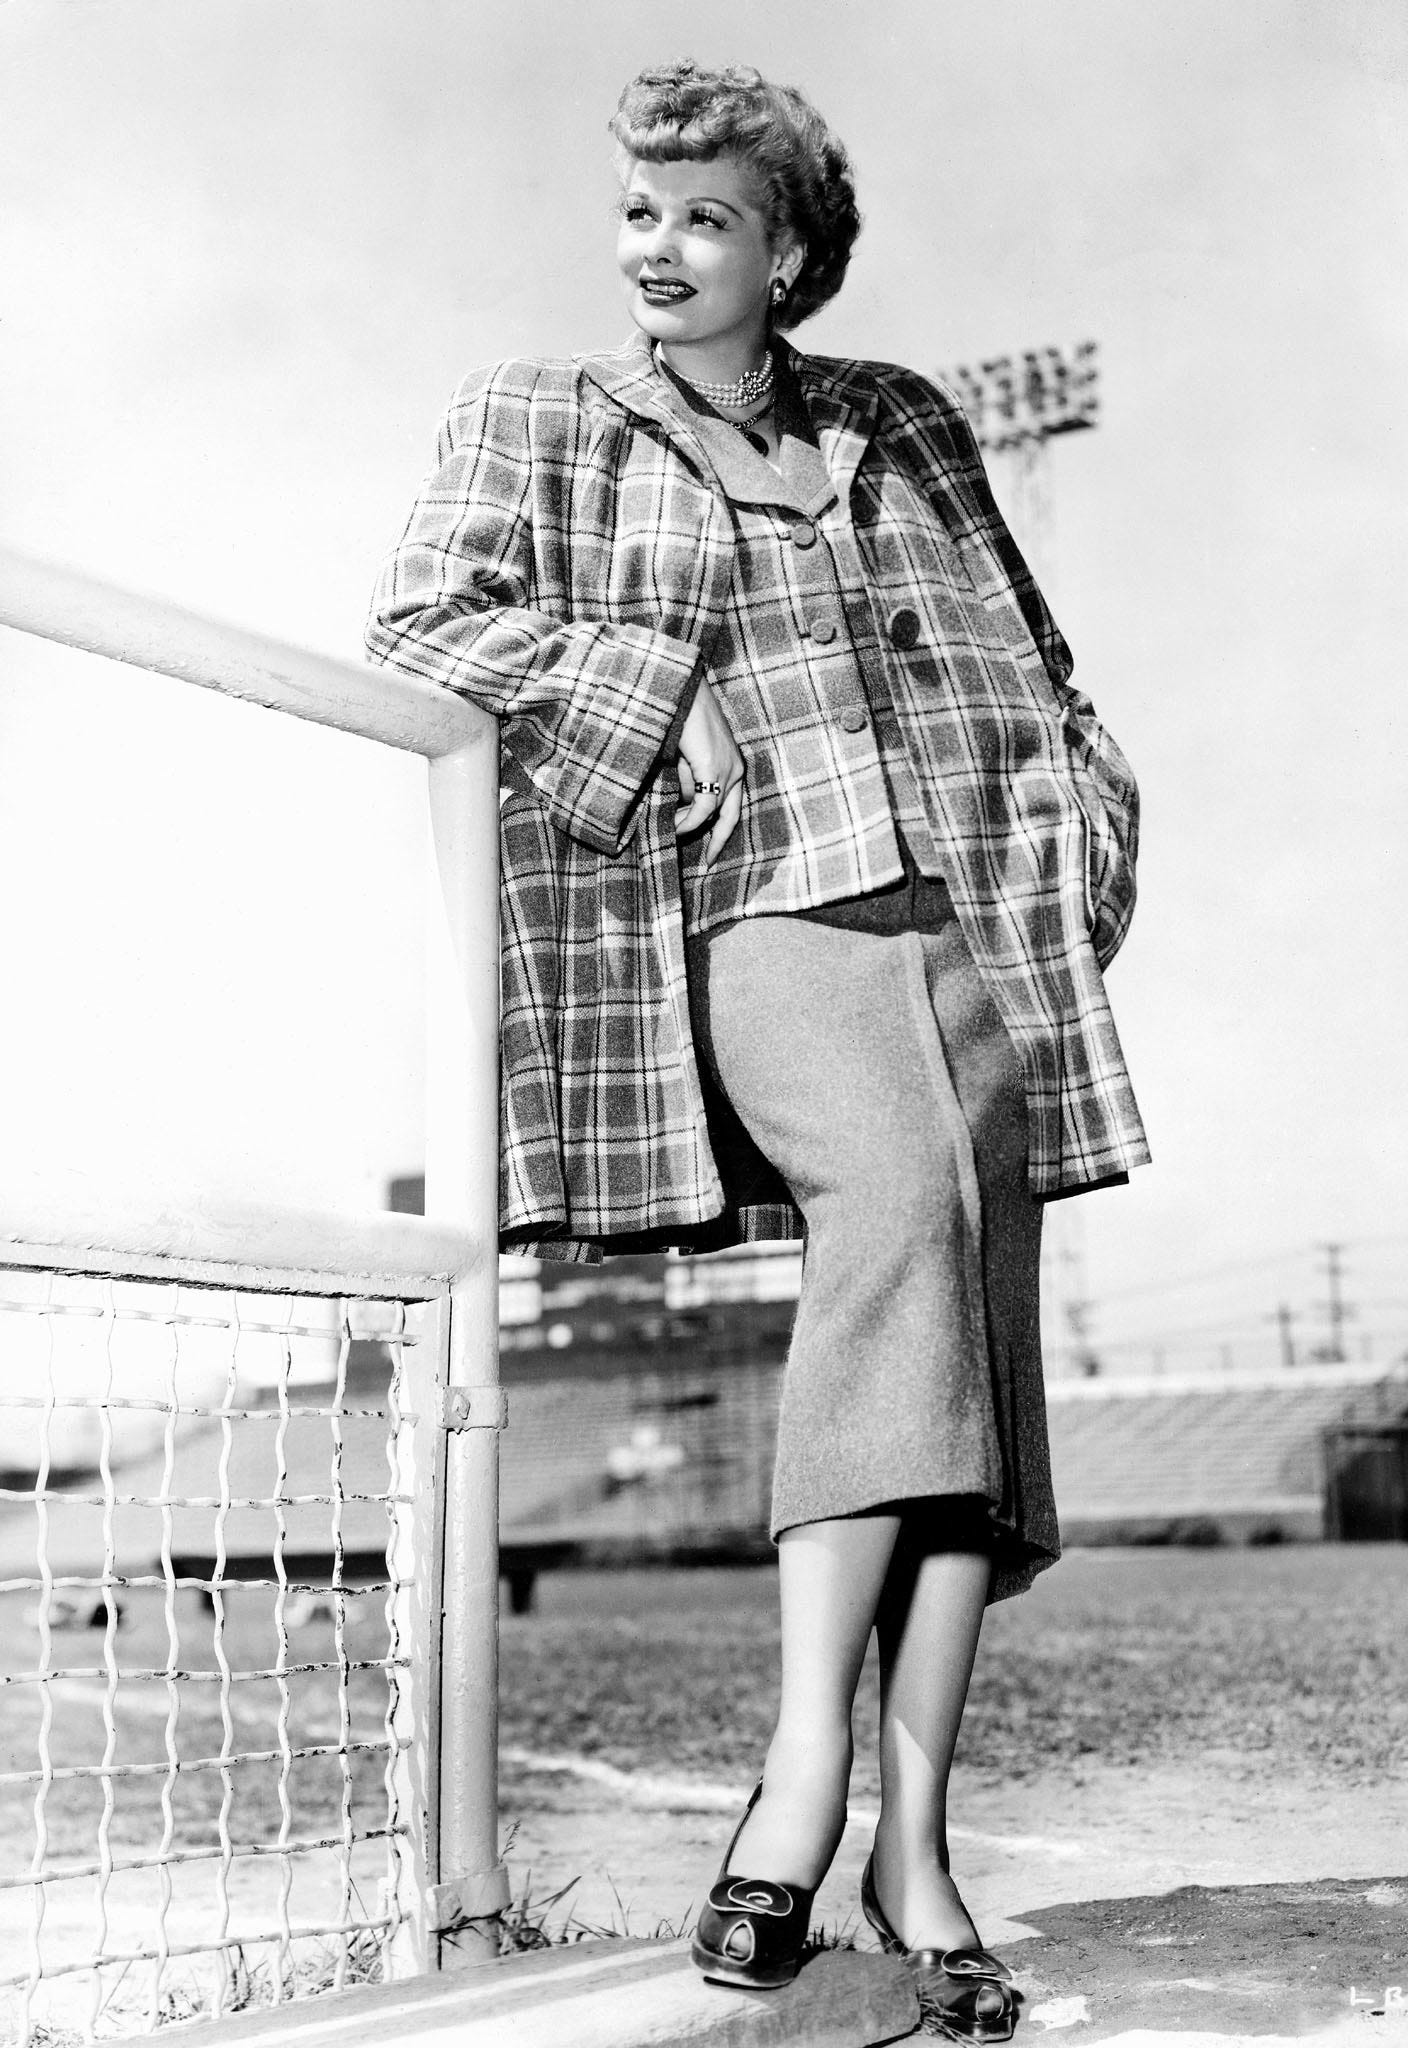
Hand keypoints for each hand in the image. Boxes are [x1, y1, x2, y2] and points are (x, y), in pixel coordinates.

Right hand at [675, 677, 743, 862]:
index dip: (721, 831)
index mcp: (734, 764)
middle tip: (706, 862)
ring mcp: (728, 768)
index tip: (709, 852)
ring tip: (669, 830)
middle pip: (730, 816)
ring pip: (712, 812)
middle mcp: (737, 769)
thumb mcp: (686, 756)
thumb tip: (681, 804)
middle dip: (717, 841)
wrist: (679, 689)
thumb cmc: (678, 717)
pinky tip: (673, 824)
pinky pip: (703, 807)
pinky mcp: (714, 767)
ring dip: (688, 825)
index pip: (732, 807)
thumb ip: (689, 779)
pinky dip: (688, 820)